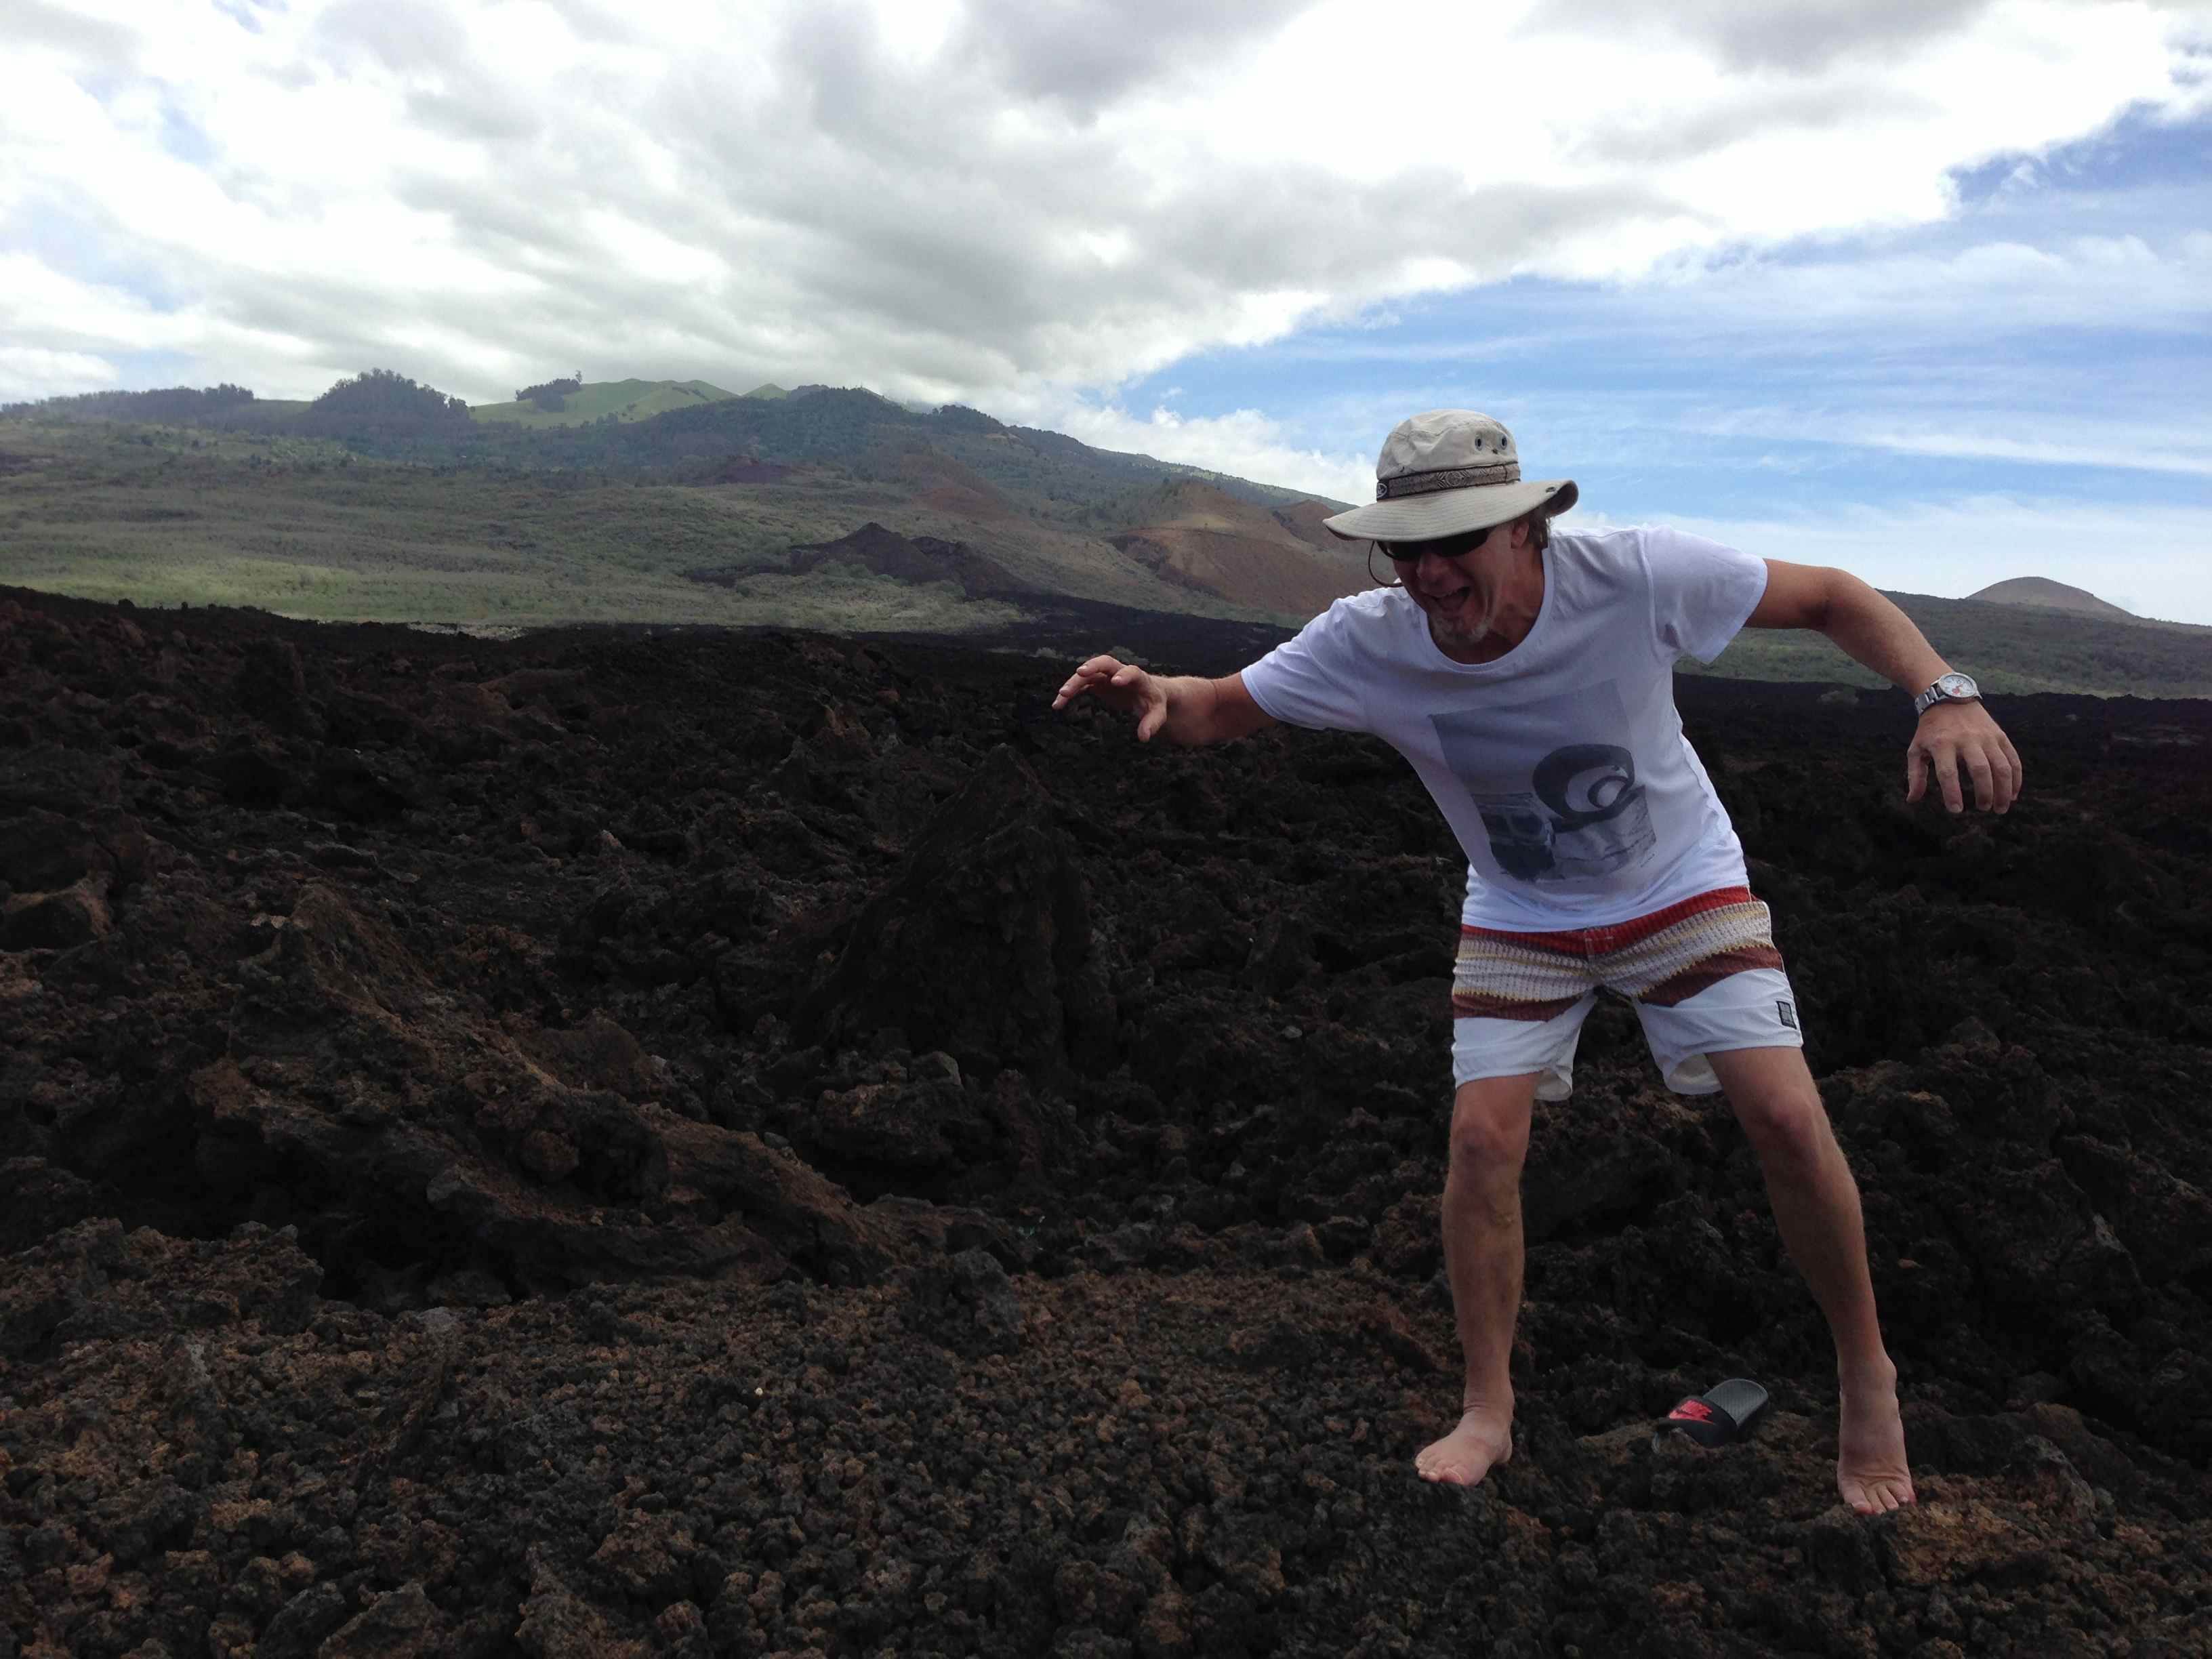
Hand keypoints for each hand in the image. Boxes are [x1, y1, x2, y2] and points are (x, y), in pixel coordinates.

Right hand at [1052, 655, 1170, 740]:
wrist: (1145, 693)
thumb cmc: (1152, 702)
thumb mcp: (1157, 713)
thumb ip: (1152, 723)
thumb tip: (1144, 737)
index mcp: (1138, 678)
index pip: (1132, 671)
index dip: (1125, 675)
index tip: (1116, 682)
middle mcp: (1120, 672)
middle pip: (1105, 662)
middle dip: (1093, 666)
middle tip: (1080, 673)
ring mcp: (1106, 675)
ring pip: (1088, 674)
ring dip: (1074, 682)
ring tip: (1062, 696)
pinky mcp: (1096, 682)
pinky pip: (1080, 685)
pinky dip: (1070, 693)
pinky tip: (1058, 705)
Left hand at [1906, 701, 2021, 813]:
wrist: (1949, 698)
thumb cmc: (1930, 730)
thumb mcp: (1916, 749)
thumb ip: (1915, 775)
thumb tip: (1912, 799)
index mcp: (1942, 744)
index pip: (1948, 772)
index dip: (1952, 793)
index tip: (1956, 810)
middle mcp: (1967, 739)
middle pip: (1980, 770)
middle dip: (1984, 793)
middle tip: (1983, 810)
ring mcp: (1986, 736)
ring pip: (2001, 765)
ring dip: (2004, 789)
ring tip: (2000, 808)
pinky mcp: (2000, 735)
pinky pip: (2013, 758)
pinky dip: (2016, 778)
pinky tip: (2013, 794)